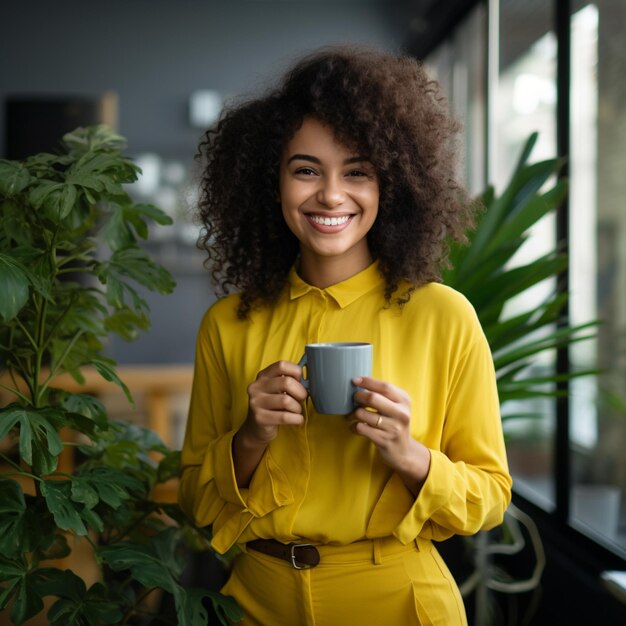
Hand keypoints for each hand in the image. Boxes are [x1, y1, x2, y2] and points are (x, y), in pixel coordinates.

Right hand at [242, 360, 307, 445]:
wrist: (256, 428)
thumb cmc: (273, 406)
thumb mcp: (276, 389)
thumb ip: (288, 380)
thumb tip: (310, 379)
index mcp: (263, 376)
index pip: (281, 365)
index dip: (296, 371)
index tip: (301, 381)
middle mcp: (257, 387)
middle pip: (286, 382)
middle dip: (300, 392)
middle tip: (302, 398)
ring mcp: (256, 402)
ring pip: (286, 400)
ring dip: (297, 407)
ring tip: (297, 411)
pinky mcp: (259, 418)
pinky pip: (284, 417)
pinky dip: (297, 418)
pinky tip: (298, 419)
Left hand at [350, 376, 430, 494]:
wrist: (404, 451)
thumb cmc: (395, 424)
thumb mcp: (397, 407)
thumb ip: (384, 395)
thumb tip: (360, 383)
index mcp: (404, 401)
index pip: (385, 387)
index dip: (367, 381)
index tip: (355, 380)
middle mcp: (401, 413)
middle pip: (372, 398)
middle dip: (358, 397)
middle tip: (353, 399)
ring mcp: (393, 428)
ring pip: (363, 414)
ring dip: (353, 413)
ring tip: (352, 415)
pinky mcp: (384, 440)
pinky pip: (361, 428)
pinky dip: (354, 426)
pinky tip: (356, 427)